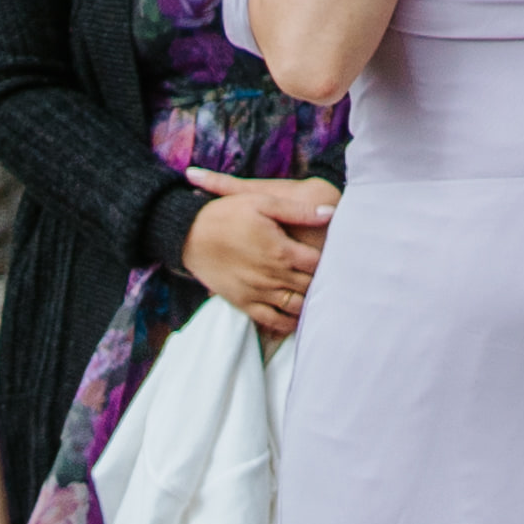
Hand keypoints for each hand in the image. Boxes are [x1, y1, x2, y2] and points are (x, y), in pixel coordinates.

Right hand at [179, 175, 333, 336]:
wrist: (187, 234)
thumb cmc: (226, 214)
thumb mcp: (262, 202)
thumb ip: (298, 211)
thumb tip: (331, 213)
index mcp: (281, 251)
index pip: (319, 263)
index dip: (331, 260)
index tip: (337, 256)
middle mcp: (273, 276)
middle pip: (311, 286)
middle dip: (323, 282)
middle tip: (334, 278)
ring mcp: (258, 292)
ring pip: (296, 306)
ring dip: (310, 303)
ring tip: (318, 296)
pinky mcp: (243, 303)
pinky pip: (273, 321)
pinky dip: (289, 322)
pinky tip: (297, 315)